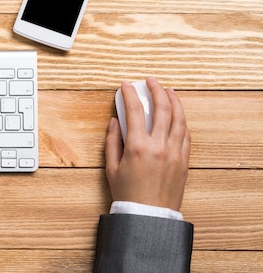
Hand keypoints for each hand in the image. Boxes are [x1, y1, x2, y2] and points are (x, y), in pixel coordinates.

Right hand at [105, 77, 190, 210]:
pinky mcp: (183, 160)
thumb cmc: (127, 193)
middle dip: (156, 90)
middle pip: (161, 108)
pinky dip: (181, 120)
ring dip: (174, 101)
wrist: (149, 215)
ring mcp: (174, 152)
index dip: (129, 94)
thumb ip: (112, 140)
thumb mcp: (111, 167)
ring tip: (168, 91)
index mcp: (137, 146)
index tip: (126, 85)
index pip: (134, 110)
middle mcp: (158, 146)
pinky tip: (177, 114)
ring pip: (178, 118)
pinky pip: (185, 134)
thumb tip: (115, 121)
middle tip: (151, 81)